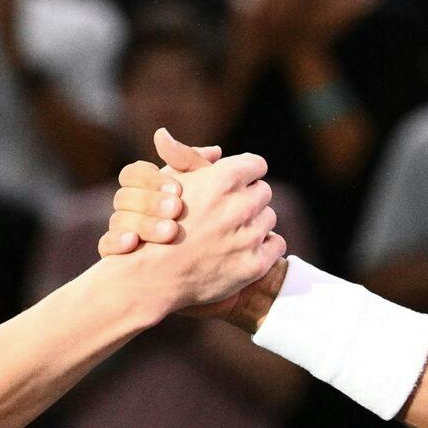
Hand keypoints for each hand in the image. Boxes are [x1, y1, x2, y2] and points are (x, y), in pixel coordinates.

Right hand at [99, 130, 284, 321]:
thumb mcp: (166, 183)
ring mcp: (249, 236)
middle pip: (263, 191)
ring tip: (230, 234)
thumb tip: (216, 150)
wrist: (150, 277)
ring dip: (255, 223)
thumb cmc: (155, 223)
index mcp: (224, 179)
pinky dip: (264, 247)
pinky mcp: (255, 264)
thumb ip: (189, 158)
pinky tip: (243, 250)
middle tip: (229, 212)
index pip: (256, 165)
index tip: (238, 184)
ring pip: (269, 218)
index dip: (246, 173)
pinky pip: (277, 245)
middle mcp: (241, 205)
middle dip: (249, 199)